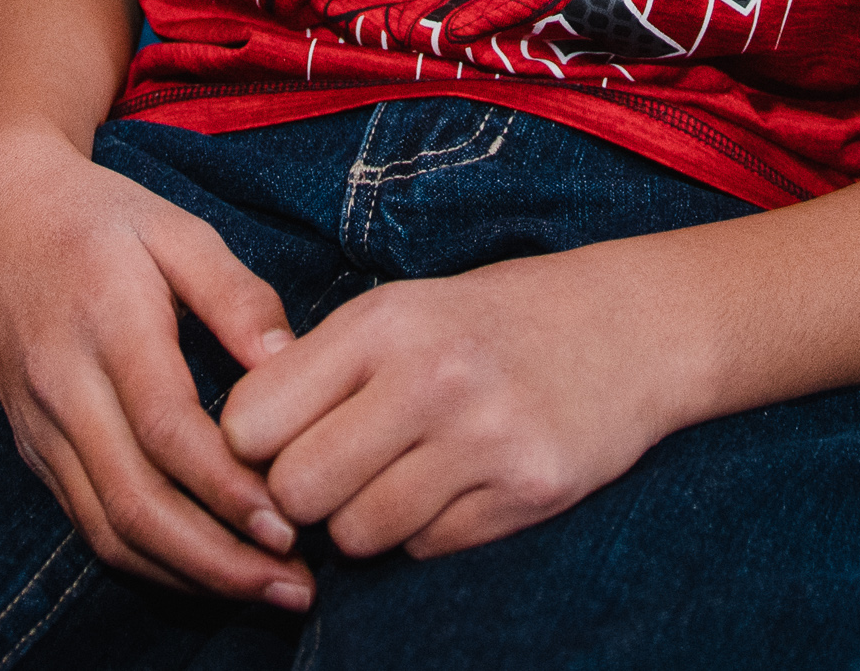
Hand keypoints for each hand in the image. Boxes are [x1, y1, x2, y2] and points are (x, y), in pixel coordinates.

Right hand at [0, 133, 312, 606]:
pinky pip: (88, 524)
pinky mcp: (33, 448)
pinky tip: (206, 570)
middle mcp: (63, 384)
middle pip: (135, 500)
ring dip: (189, 575)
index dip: (227, 488)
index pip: (165, 427)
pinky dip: (149, 561)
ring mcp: (41, 424)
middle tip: (295, 586)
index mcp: (107, 321)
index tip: (290, 525)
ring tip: (264, 590)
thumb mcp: (177, 230)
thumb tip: (292, 367)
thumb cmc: (101, 220)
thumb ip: (237, 296)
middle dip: (218, 559)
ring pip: (108, 529)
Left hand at [217, 252, 684, 561]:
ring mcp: (484, 440)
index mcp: (381, 322)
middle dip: (300, 495)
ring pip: (357, 534)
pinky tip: (454, 485)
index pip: (251, 419)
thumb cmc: (489, 320)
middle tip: (331, 472)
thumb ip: (317, 368)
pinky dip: (424, 532)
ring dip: (362, 521)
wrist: (629, 327)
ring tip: (397, 476)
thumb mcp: (398, 310)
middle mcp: (430, 378)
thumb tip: (230, 441)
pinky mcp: (528, 492)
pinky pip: (426, 549)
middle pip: (295, 490)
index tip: (275, 442)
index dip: (249, 445)